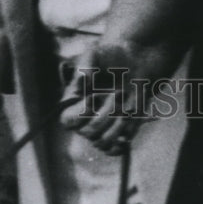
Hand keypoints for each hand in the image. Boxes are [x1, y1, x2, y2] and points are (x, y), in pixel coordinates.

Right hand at [59, 41, 157, 155]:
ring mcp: (101, 127)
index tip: (94, 96)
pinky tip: (127, 126)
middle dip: (106, 112)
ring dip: (117, 123)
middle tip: (119, 91)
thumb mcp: (94, 54)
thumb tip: (80, 85)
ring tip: (127, 102)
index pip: (68, 121)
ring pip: (102, 142)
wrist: (134, 62)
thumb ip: (84, 67)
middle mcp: (84, 119)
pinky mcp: (117, 132)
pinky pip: (114, 149)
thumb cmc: (109, 57)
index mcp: (73, 103)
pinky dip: (121, 142)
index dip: (81, 113)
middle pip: (89, 131)